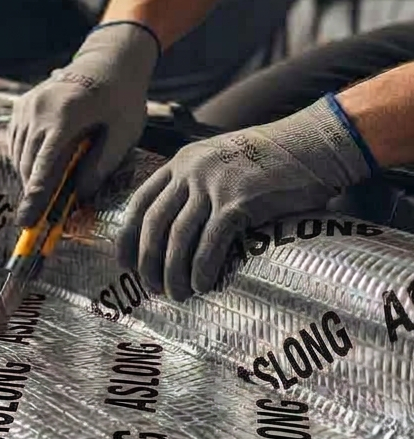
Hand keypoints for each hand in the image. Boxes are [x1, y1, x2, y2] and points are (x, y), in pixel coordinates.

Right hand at [8, 22, 159, 224]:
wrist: (108, 61)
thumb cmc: (122, 98)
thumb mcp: (124, 133)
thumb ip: (101, 165)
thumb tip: (78, 195)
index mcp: (65, 116)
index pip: (44, 165)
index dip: (35, 198)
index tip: (26, 222)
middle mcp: (39, 110)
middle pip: (27, 163)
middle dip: (33, 192)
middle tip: (40, 217)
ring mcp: (26, 106)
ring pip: (18, 155)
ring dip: (29, 176)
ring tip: (44, 192)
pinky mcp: (21, 105)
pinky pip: (16, 142)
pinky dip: (25, 158)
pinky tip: (40, 165)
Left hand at [116, 96, 373, 300]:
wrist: (313, 144)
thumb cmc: (270, 160)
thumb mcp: (220, 159)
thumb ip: (196, 182)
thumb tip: (178, 225)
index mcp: (181, 163)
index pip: (140, 203)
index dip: (128, 236)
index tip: (124, 263)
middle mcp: (191, 172)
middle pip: (154, 224)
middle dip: (148, 261)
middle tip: (150, 287)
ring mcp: (214, 186)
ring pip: (178, 237)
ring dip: (173, 272)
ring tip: (176, 294)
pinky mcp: (239, 202)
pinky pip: (210, 242)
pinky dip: (202, 268)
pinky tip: (202, 285)